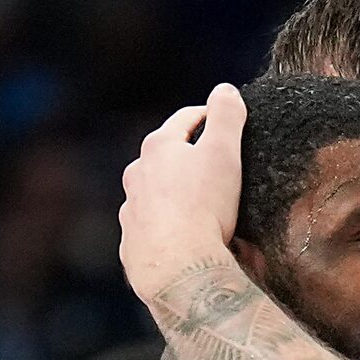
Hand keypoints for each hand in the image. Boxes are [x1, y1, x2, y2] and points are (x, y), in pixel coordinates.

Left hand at [118, 85, 246, 301]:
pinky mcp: (132, 246)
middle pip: (168, 157)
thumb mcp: (224, 151)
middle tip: (219, 168)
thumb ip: (226, 115)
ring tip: (203, 209)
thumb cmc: (203, 207)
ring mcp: (131, 212)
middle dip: (191, 159)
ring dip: (177, 196)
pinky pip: (153, 230)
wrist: (179, 269)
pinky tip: (187, 240)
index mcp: (158, 147)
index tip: (228, 123)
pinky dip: (168, 229)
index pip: (187, 120)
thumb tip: (225, 91)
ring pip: (156, 195)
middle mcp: (136, 175)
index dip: (211, 117)